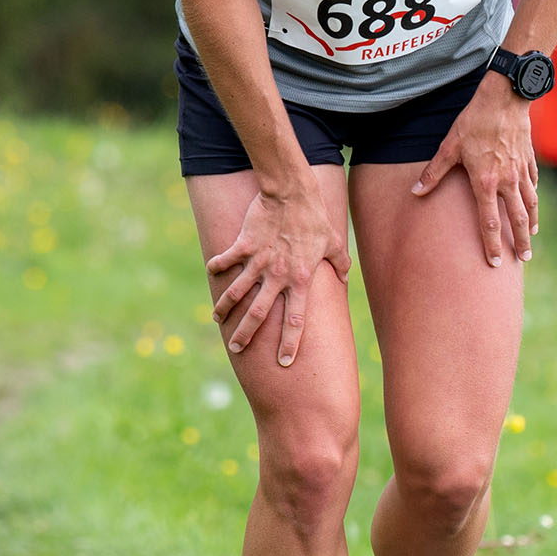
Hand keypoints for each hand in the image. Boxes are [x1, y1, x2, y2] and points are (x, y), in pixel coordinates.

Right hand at [206, 181, 346, 365]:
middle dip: (246, 334)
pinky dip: (218, 267)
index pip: (296, 319)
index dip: (291, 342)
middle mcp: (278, 276)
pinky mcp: (244, 245)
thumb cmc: (315, 218)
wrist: (292, 193)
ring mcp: (259, 261)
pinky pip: (227, 261)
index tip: (284, 362)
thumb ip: (339, 263)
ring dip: (226, 308)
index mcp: (301, 280)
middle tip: (237, 349)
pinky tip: (212, 273)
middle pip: (259, 314)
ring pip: (238, 292)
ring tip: (217, 320)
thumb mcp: (333, 242)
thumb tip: (344, 277)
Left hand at [414, 74, 538, 265]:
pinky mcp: (528, 159)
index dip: (491, 245)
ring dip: (530, 223)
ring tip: (531, 236)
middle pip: (516, 219)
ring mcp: (521, 171)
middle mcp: (507, 181)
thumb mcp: (449, 146)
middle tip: (524, 259)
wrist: (504, 98)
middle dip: (520, 242)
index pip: (489, 222)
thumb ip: (434, 172)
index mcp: (485, 182)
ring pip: (530, 204)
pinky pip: (533, 184)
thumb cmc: (474, 121)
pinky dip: (533, 197)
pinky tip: (532, 204)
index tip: (495, 263)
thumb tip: (415, 191)